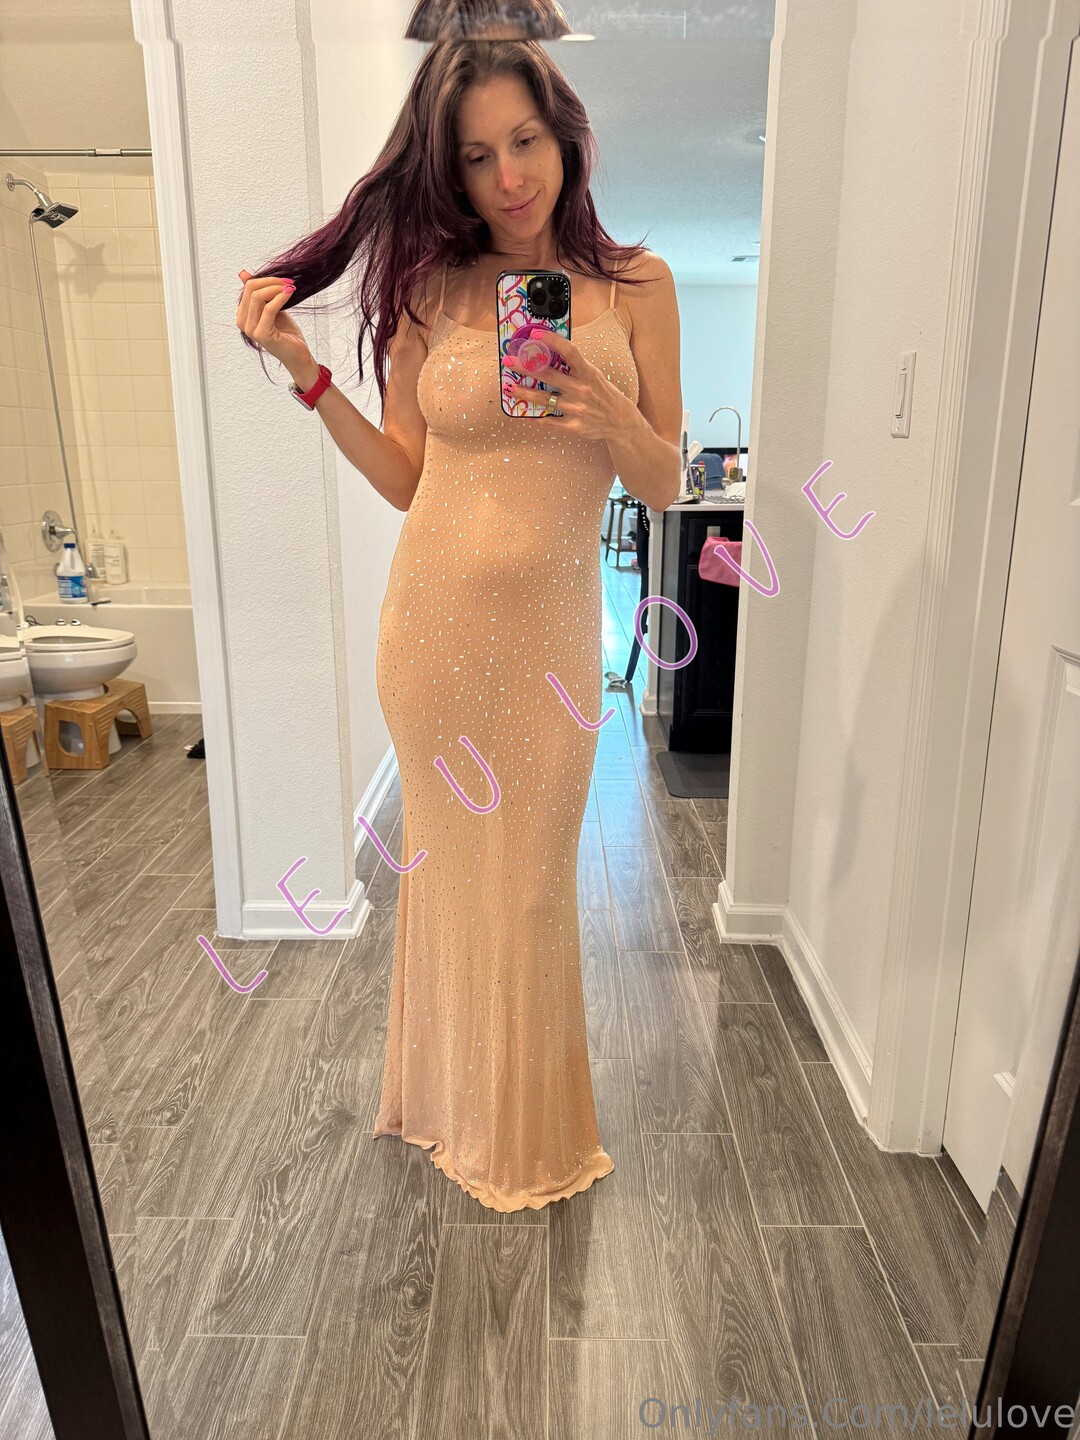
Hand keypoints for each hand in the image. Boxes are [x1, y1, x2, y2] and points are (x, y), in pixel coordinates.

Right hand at [235, 268, 312, 375]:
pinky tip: (290, 293)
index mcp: (243, 315)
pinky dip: (280, 298)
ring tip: (290, 288)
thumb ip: (259, 293)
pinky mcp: (262, 334)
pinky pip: (269, 309)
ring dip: (276, 289)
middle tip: (289, 282)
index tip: (284, 280)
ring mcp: (251, 330)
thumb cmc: (286, 333)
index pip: (248, 287)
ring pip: (257, 297)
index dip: (266, 279)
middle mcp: (243, 322)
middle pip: (251, 290)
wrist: (297, 354)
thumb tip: (243, 273)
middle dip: (271, 282)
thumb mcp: (272, 307)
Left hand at [502, 330, 634, 441]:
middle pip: (548, 375)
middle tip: (509, 361)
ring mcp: (577, 409)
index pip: (569, 351)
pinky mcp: (574, 426)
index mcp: (588, 373)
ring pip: (544, 399)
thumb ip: (575, 367)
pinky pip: (550, 422)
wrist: (620, 421)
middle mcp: (581, 389)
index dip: (552, 341)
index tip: (536, 334)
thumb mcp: (594, 375)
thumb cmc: (604, 394)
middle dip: (525, 367)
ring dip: (524, 393)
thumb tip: (550, 353)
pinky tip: (525, 414)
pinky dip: (536, 418)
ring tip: (509, 388)